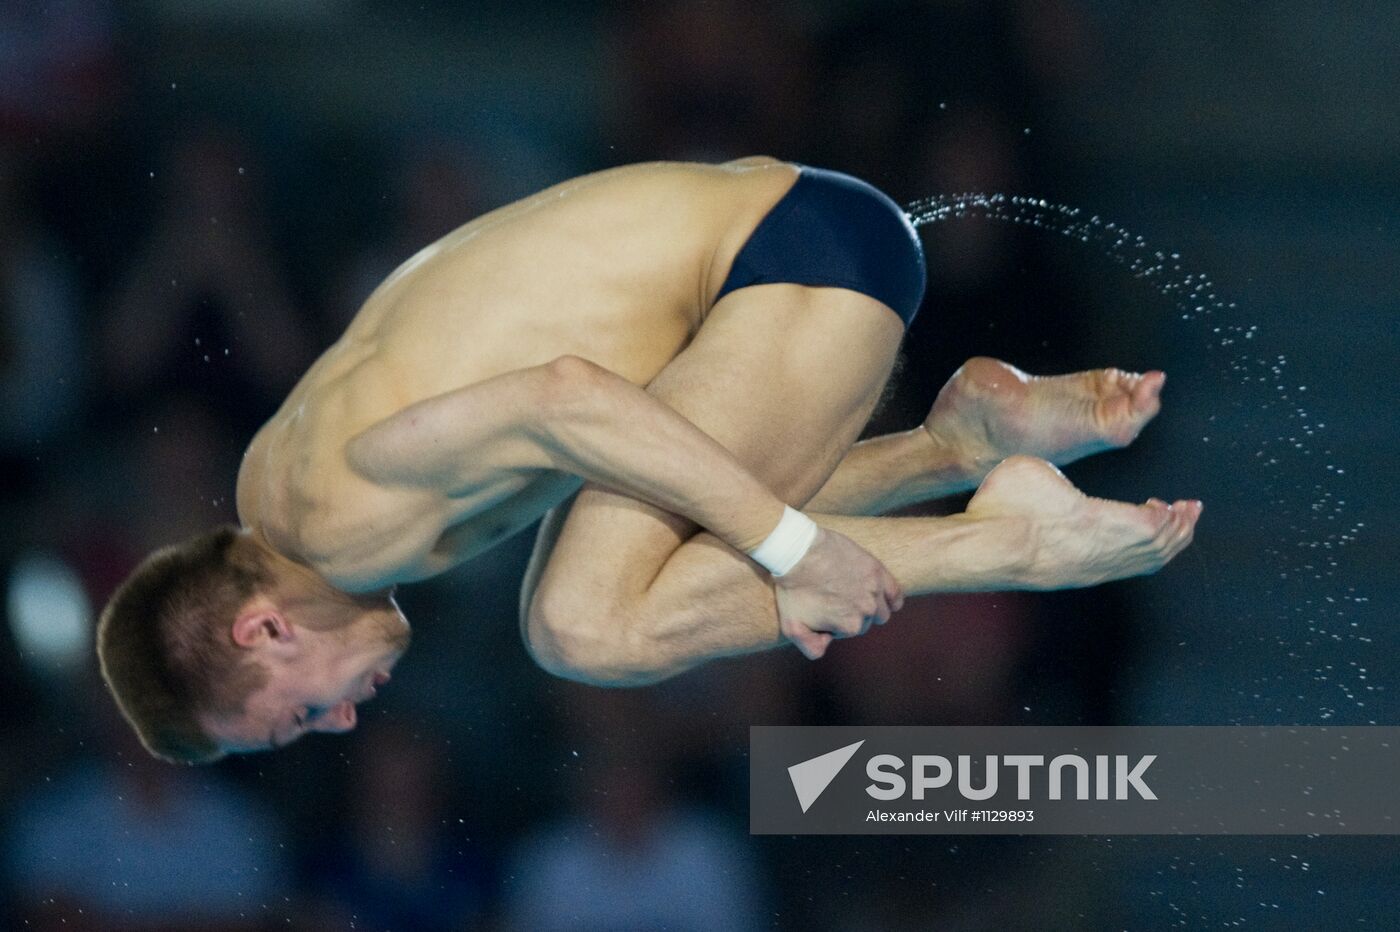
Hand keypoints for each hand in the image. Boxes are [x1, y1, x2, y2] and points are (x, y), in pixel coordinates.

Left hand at [773, 527, 903, 659]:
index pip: (850, 631)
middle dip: (853, 613)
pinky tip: (883, 596)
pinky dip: (892, 598)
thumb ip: (811, 648)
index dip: (836, 621)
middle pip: (867, 620)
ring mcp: (874, 589)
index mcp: (851, 626)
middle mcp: (867, 610)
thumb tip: (829, 644)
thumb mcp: (792, 627)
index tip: (824, 608)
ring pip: (881, 608)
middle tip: (835, 599)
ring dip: (870, 605)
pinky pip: (895, 592)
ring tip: (851, 594)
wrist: (797, 552)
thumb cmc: (793, 588)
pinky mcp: (876, 569)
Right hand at [924, 357, 1165, 472]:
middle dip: (1142, 399)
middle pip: (1123, 421)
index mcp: (1059, 431)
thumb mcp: (972, 395)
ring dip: (1129, 393)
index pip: (1115, 426)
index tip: (1152, 385)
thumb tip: (999, 383)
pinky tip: (1119, 377)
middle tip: (1152, 379)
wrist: (948, 449)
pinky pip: (1093, 401)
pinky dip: (1112, 388)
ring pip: (1112, 410)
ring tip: (1137, 378)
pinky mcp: (1054, 407)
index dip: (1138, 407)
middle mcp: (1068, 429)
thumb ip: (990, 383)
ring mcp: (1063, 418)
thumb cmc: (961, 425)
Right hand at [965, 455, 1200, 587]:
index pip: (1156, 524)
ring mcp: (1091, 570)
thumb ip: (1060, 473)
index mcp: (1101, 521)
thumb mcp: (1035, 468)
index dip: (1174, 515)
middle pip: (1160, 548)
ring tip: (1172, 531)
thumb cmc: (1005, 507)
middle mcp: (1103, 552)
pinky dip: (1141, 558)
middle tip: (1190, 513)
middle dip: (1180, 529)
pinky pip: (1123, 571)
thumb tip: (1059, 482)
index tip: (1183, 503)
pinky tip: (1136, 547)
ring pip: (1144, 564)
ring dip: (1164, 546)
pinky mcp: (1076, 578)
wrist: (982, 547)